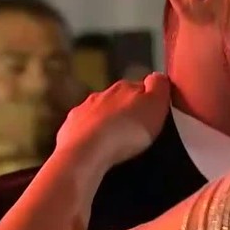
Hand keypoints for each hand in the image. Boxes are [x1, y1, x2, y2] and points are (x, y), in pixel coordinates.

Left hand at [54, 73, 170, 171]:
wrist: (85, 153)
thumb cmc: (126, 130)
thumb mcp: (155, 105)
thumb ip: (159, 87)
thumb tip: (158, 77)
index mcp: (125, 87)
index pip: (142, 86)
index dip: (150, 98)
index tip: (155, 112)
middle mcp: (102, 94)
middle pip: (119, 99)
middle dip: (127, 110)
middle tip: (138, 129)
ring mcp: (83, 110)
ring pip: (100, 112)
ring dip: (108, 122)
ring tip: (116, 141)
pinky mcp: (70, 128)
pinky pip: (84, 128)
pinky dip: (91, 135)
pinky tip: (96, 147)